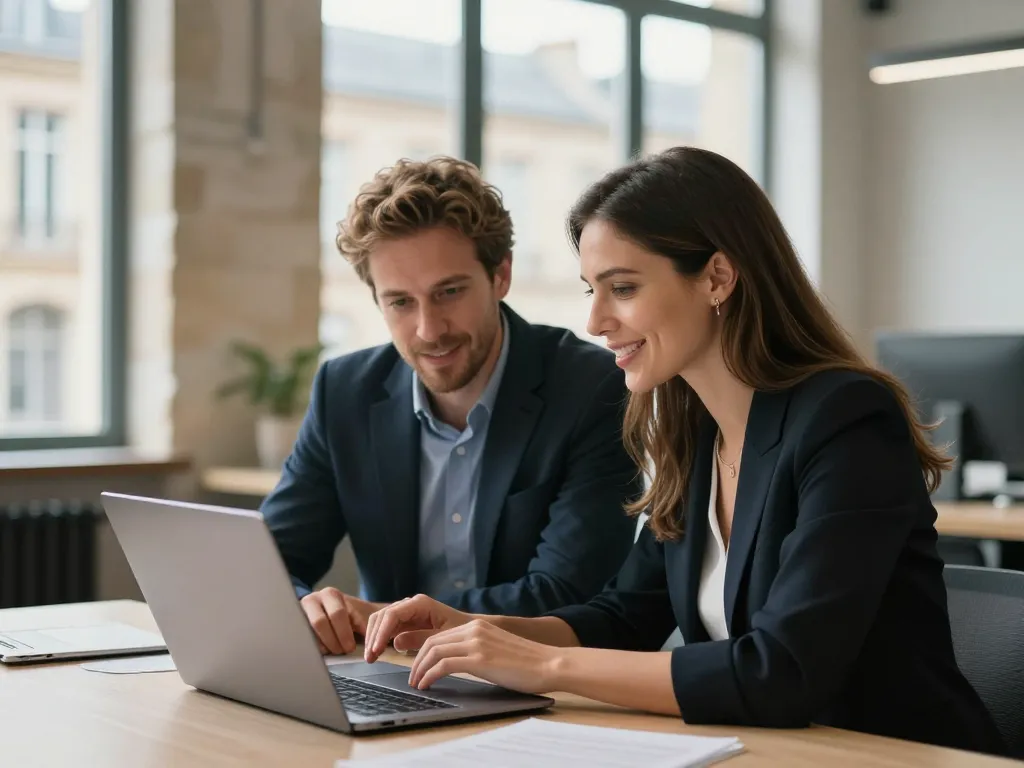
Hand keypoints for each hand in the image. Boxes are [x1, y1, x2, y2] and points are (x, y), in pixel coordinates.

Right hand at [300, 587, 383, 654]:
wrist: (328, 611)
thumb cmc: (347, 614)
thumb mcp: (356, 614)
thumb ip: (363, 625)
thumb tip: (371, 641)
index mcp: (330, 594)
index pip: (337, 614)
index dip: (344, 633)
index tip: (351, 647)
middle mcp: (313, 600)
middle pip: (320, 622)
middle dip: (333, 640)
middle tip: (343, 651)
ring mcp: (301, 612)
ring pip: (309, 632)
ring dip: (324, 645)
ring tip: (336, 651)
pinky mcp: (295, 626)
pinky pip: (303, 640)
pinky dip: (315, 648)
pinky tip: (325, 651)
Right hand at [363, 594, 472, 661]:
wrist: (470, 629)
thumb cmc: (461, 631)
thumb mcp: (442, 637)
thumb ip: (420, 639)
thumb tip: (395, 643)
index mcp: (420, 604)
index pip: (392, 614)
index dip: (381, 632)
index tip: (376, 649)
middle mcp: (411, 604)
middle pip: (382, 616)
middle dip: (373, 636)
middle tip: (370, 658)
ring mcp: (407, 612)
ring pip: (381, 620)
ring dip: (373, 638)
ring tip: (371, 658)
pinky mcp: (406, 621)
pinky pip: (388, 627)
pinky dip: (380, 639)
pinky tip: (378, 653)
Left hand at [408, 619, 558, 693]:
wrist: (549, 664)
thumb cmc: (527, 663)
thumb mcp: (496, 649)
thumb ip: (477, 650)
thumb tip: (456, 664)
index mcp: (478, 626)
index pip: (440, 636)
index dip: (423, 653)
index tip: (418, 668)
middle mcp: (474, 629)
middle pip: (432, 642)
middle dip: (417, 662)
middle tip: (413, 679)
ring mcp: (476, 643)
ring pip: (434, 651)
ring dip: (420, 670)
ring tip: (417, 684)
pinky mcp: (479, 659)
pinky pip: (443, 665)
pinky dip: (430, 675)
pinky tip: (427, 685)